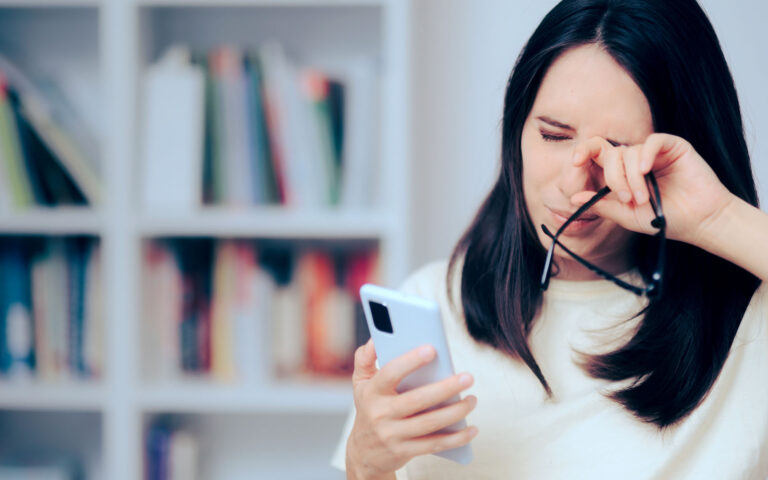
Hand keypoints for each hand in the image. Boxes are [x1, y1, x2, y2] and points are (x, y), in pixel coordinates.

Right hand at [346, 339, 477, 478]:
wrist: (364, 453)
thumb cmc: (369, 409)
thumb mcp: (361, 383)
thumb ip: (365, 358)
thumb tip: (376, 338)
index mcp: (372, 392)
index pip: (390, 373)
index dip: (410, 361)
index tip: (432, 349)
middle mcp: (381, 414)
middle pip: (417, 400)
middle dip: (445, 388)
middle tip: (468, 377)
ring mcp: (393, 435)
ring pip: (429, 423)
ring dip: (455, 412)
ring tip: (472, 399)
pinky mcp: (405, 451)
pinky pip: (434, 444)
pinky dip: (456, 438)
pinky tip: (472, 429)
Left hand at [570, 133, 735, 245]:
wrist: (699, 221)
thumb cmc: (663, 220)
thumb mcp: (627, 216)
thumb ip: (602, 206)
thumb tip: (574, 198)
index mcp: (620, 173)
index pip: (596, 155)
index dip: (583, 152)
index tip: (574, 162)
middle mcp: (634, 160)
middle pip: (610, 153)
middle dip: (613, 178)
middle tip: (626, 199)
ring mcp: (653, 152)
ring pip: (629, 152)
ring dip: (632, 178)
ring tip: (645, 199)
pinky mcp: (673, 147)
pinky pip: (652, 141)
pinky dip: (645, 154)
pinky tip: (646, 170)